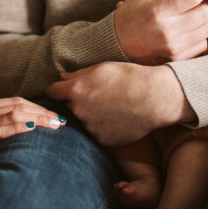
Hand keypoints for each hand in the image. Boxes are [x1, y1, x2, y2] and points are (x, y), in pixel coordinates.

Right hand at [0, 97, 64, 172]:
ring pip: (14, 114)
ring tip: (53, 125)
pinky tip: (34, 128)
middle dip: (42, 112)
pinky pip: (4, 129)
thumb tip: (33, 122)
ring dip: (38, 119)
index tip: (53, 114)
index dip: (37, 106)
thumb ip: (1, 121)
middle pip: (18, 105)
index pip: (16, 101)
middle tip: (59, 120)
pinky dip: (21, 127)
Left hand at [45, 62, 193, 146]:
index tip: (61, 90)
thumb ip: (78, 74)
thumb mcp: (102, 68)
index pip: (52, 92)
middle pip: (70, 107)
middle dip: (78, 102)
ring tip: (112, 106)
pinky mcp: (103, 140)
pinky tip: (118, 118)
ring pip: (84, 121)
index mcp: (76, 90)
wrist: (155, 97)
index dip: (57, 90)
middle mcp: (79, 111)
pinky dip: (103, 127)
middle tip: (98, 96)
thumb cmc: (130, 77)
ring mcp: (91, 128)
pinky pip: (97, 133)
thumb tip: (61, 77)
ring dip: (92, 115)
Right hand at [114, 0, 207, 64]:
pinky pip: (202, 43)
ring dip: (202, 20)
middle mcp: (167, 31)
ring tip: (188, 17)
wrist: (117, 44)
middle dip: (203, 4)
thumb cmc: (133, 14)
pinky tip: (185, 31)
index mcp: (158, 11)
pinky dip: (198, 35)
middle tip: (192, 2)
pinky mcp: (178, 58)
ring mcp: (174, 47)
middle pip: (205, 12)